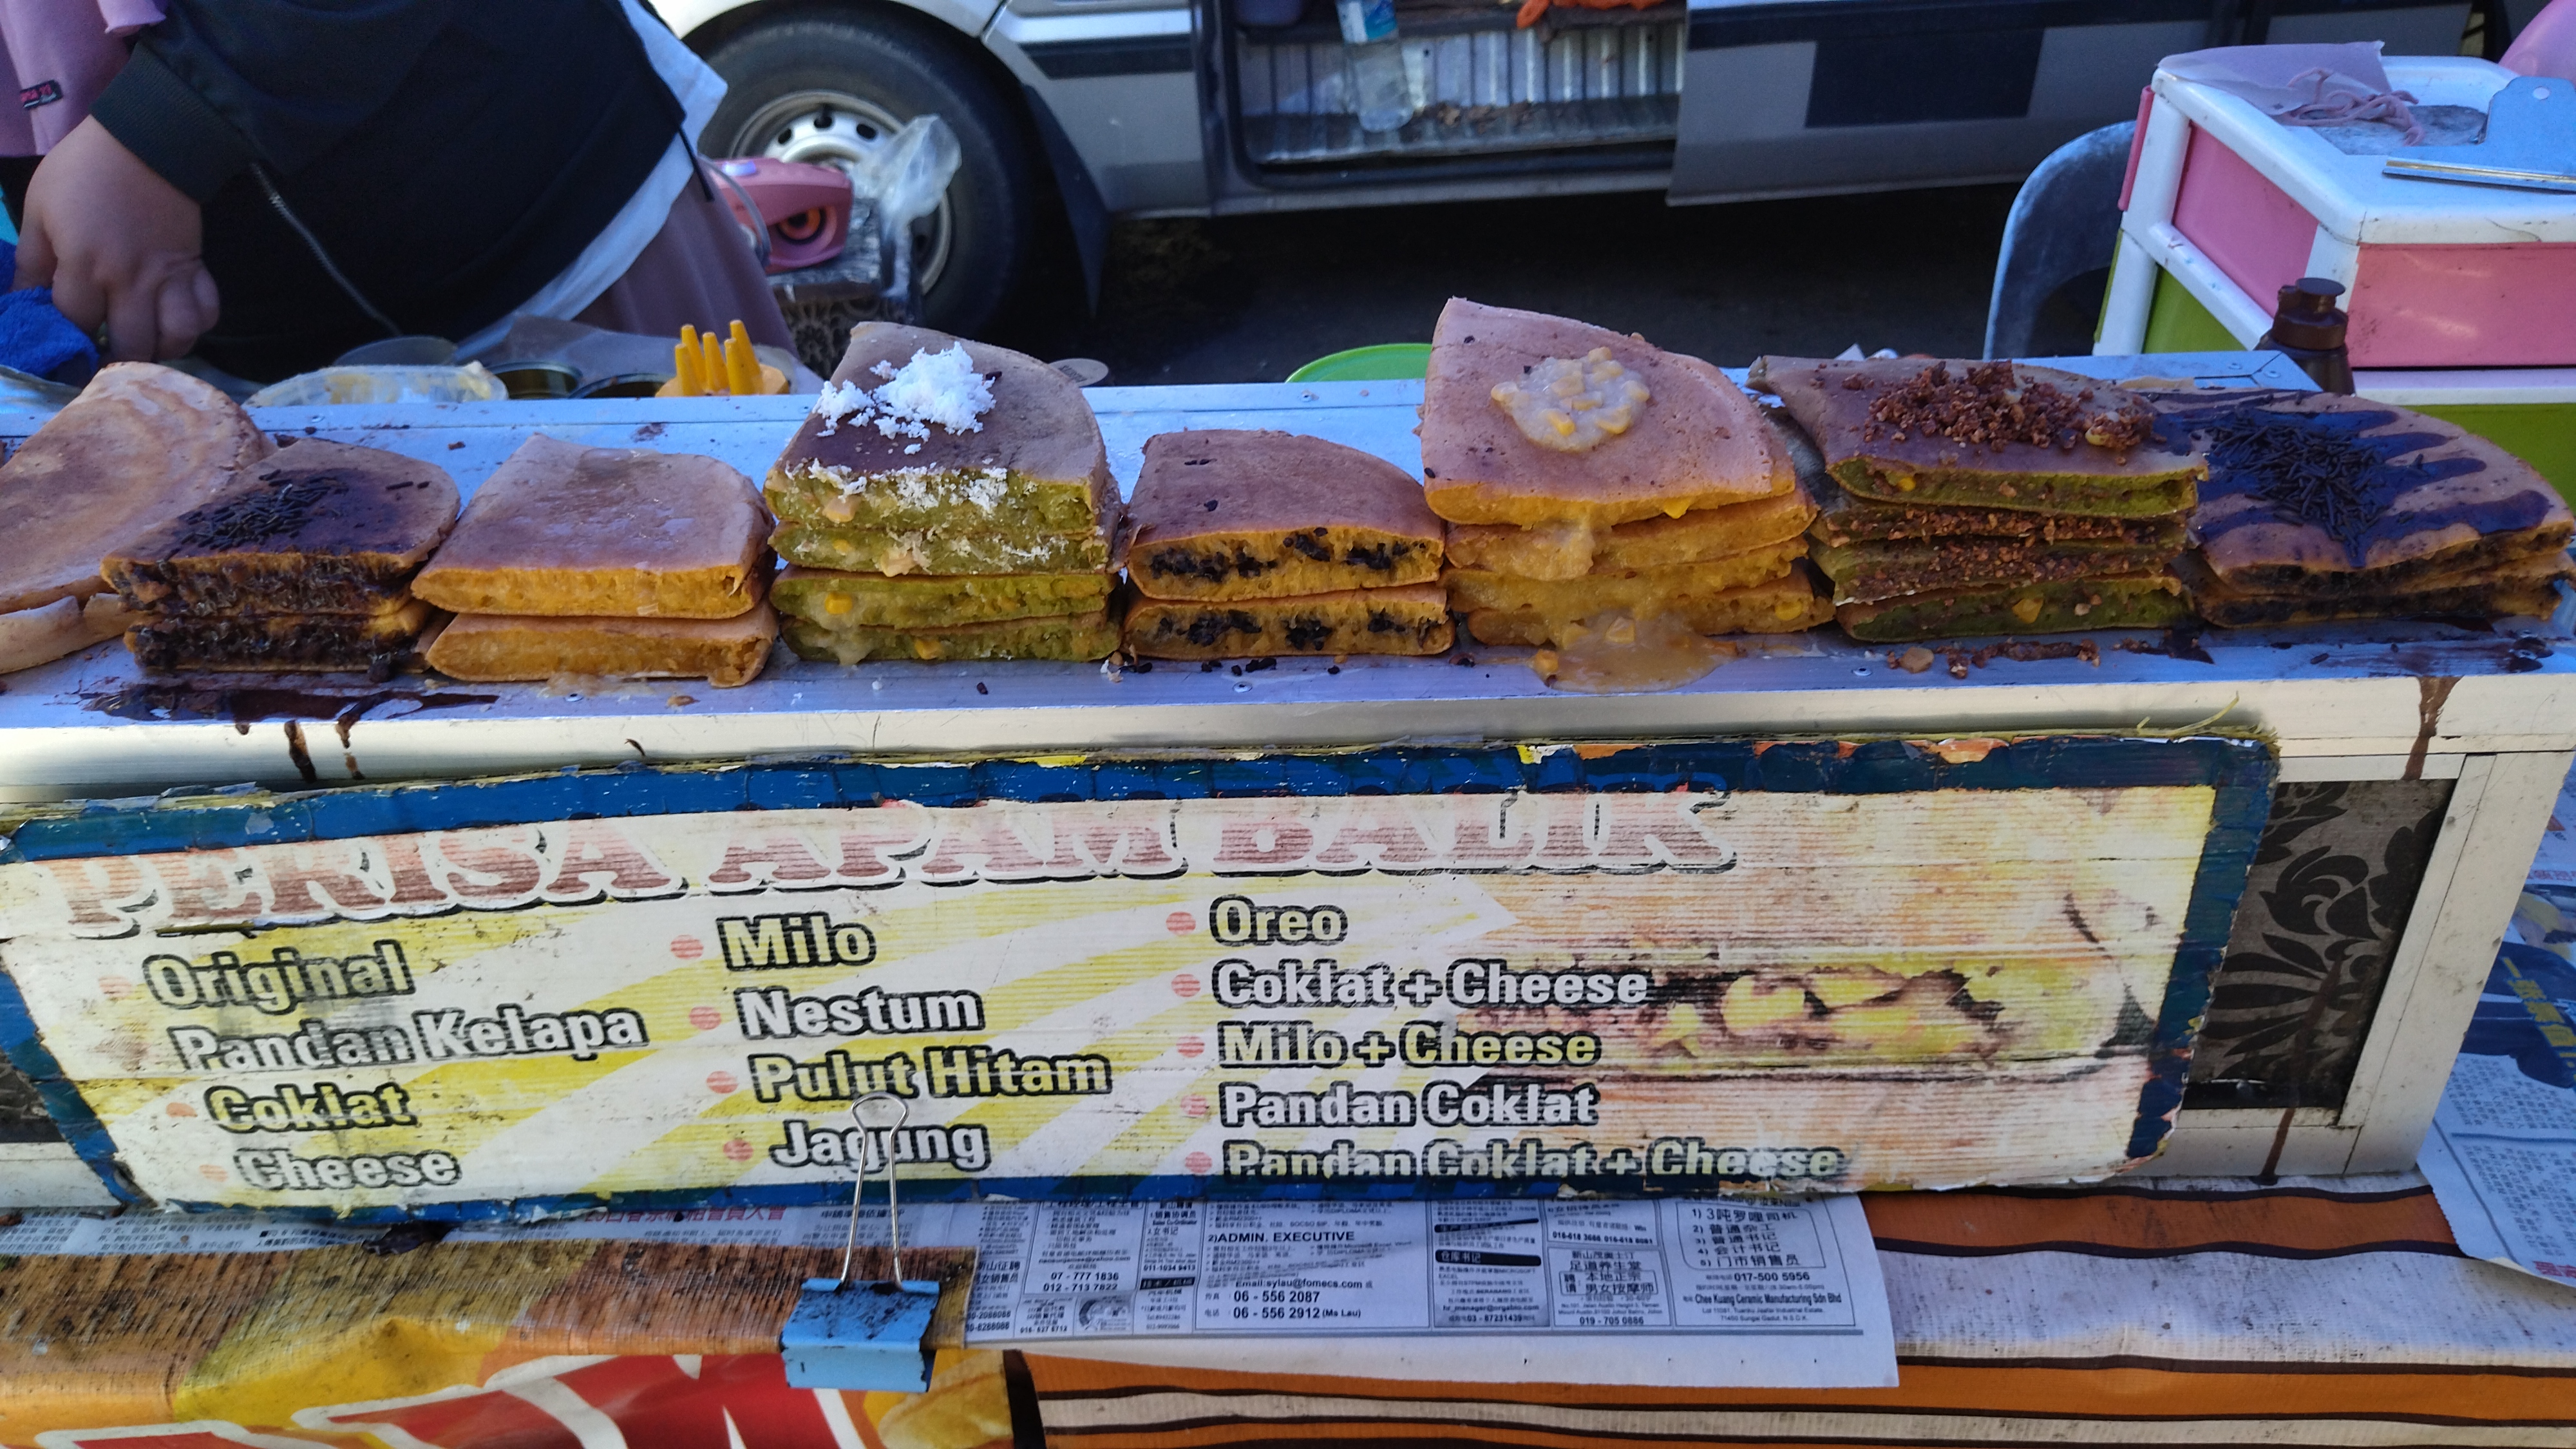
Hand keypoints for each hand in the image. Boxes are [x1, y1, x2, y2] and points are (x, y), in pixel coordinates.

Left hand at [14, 116, 219, 361]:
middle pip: (130, 344)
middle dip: (114, 362)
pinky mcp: (195, 268)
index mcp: (84, 263)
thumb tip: (21, 300)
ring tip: (144, 347)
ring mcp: (168, 277)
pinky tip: (175, 324)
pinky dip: (196, 326)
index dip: (66, 338)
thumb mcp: (39, 209)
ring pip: (177, 336)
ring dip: (161, 351)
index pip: (75, 322)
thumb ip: (32, 261)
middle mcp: (130, 279)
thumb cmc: (83, 172)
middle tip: (103, 360)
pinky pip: (207, 312)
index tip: (61, 342)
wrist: (147, 141)